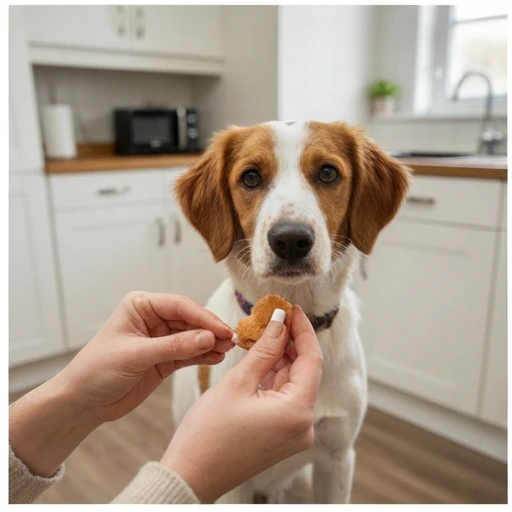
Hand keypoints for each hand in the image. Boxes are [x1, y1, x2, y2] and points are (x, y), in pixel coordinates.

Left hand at [58, 291, 234, 421]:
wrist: (83, 403)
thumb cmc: (96, 371)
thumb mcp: (136, 355)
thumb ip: (174, 347)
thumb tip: (209, 337)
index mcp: (141, 306)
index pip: (180, 306)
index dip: (203, 317)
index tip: (221, 330)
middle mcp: (153, 319)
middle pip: (190, 320)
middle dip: (210, 330)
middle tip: (231, 340)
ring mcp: (161, 339)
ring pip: (193, 337)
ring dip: (210, 343)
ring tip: (228, 350)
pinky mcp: (165, 359)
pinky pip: (190, 354)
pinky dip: (204, 356)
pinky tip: (217, 358)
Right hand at [161, 305, 322, 502]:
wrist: (190, 476)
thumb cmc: (208, 434)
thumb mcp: (238, 382)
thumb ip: (265, 348)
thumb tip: (279, 320)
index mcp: (297, 412)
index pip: (311, 359)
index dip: (302, 330)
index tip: (293, 309)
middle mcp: (303, 425)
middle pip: (304, 371)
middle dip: (290, 342)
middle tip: (275, 316)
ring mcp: (293, 432)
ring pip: (293, 383)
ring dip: (281, 358)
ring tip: (265, 332)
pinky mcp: (282, 435)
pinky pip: (284, 397)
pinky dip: (274, 376)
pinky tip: (262, 357)